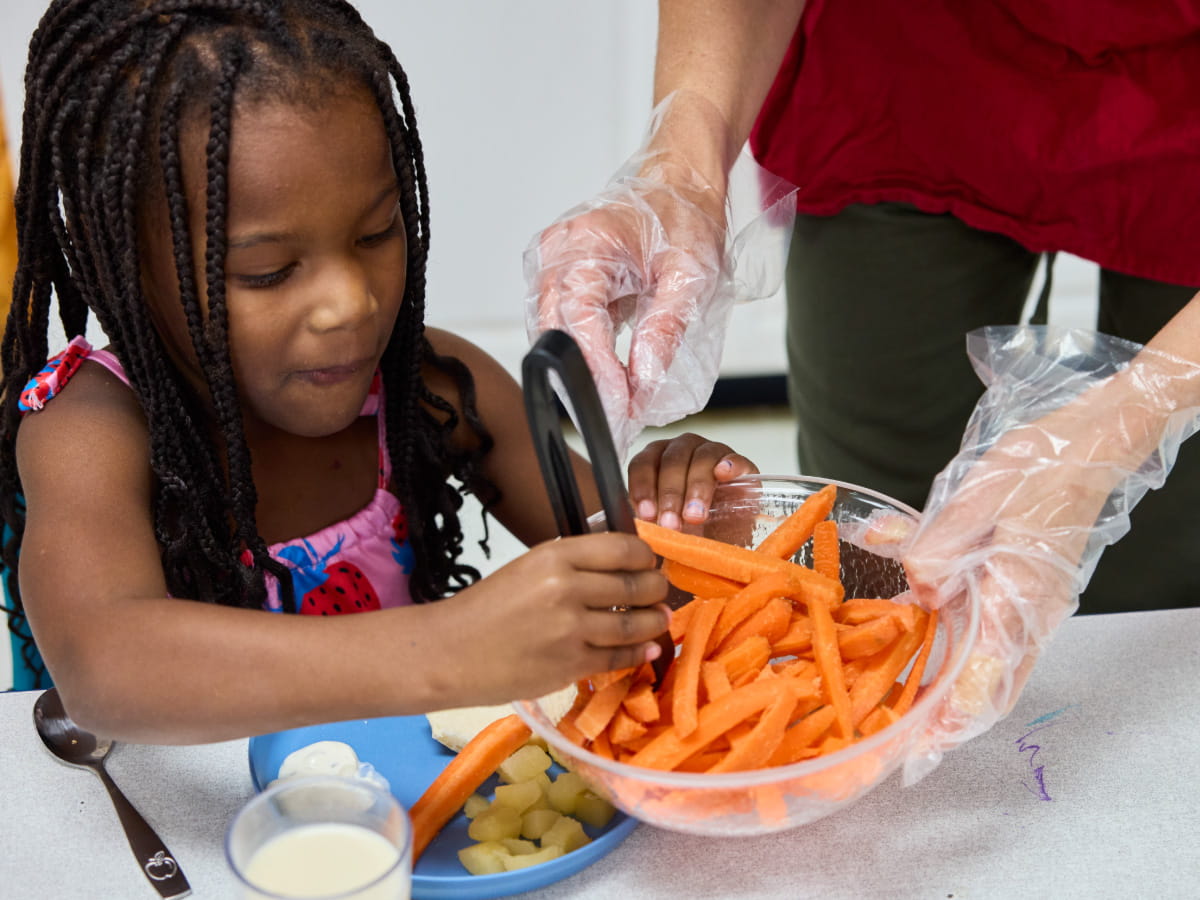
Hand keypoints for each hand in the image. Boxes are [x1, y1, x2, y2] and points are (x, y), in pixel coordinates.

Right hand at [446, 533, 669, 702]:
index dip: (646, 556)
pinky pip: (619, 657)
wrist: (449, 651)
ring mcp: (570, 629)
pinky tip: (647, 649)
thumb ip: (574, 564)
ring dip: (655, 622)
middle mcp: (566, 588)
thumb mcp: (529, 567)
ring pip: (635, 624)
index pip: (624, 548)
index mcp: (554, 556)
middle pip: (637, 585)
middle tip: (660, 592)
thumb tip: (625, 566)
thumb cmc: (486, 607)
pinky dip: (639, 653)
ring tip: (660, 619)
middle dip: (657, 589)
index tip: (648, 563)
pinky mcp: (570, 664)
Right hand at [526, 170, 726, 454]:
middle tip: (620, 421)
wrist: (677, 179)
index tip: (621, 407)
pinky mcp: (557, 275)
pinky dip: (583, 353)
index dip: (598, 372)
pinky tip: (610, 375)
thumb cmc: (685, 213)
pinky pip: (560, 324)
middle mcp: (557, 252)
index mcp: (587, 243)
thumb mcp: (691, 273)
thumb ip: (666, 328)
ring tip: (618, 404)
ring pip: (552, 335)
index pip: (580, 322)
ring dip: (582, 372)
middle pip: (556, 334)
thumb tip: (644, 382)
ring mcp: (551, 263)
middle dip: (587, 383)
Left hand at [626, 432, 756, 528]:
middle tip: (671, 523)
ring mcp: (711, 452)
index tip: (646, 514)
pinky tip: (723, 475)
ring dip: (696, 487)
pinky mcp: (740, 464)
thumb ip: (650, 523)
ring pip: (700, 458)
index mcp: (656, 460)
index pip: (643, 464)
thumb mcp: (664, 526)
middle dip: (670, 495)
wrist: (722, 534)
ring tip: (694, 515)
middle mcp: (681, 450)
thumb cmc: (688, 527)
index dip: (643, 487)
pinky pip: (734, 458)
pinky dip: (729, 465)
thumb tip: (638, 535)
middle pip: (671, 461)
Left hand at [897, 328, 1199, 780]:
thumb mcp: (979, 494)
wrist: (1091, 441)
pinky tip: (922, 648)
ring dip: (953, 693)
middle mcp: (1030, 610)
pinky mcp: (1023, 589)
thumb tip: (916, 583)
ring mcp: (1031, 603)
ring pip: (990, 666)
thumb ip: (941, 543)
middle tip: (910, 752)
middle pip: (990, 686)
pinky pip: (991, 635)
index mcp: (1021, 593)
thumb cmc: (1041, 463)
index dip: (954, 716)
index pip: (988, 675)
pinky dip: (960, 655)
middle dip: (949, 721)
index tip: (924, 746)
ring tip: (912, 716)